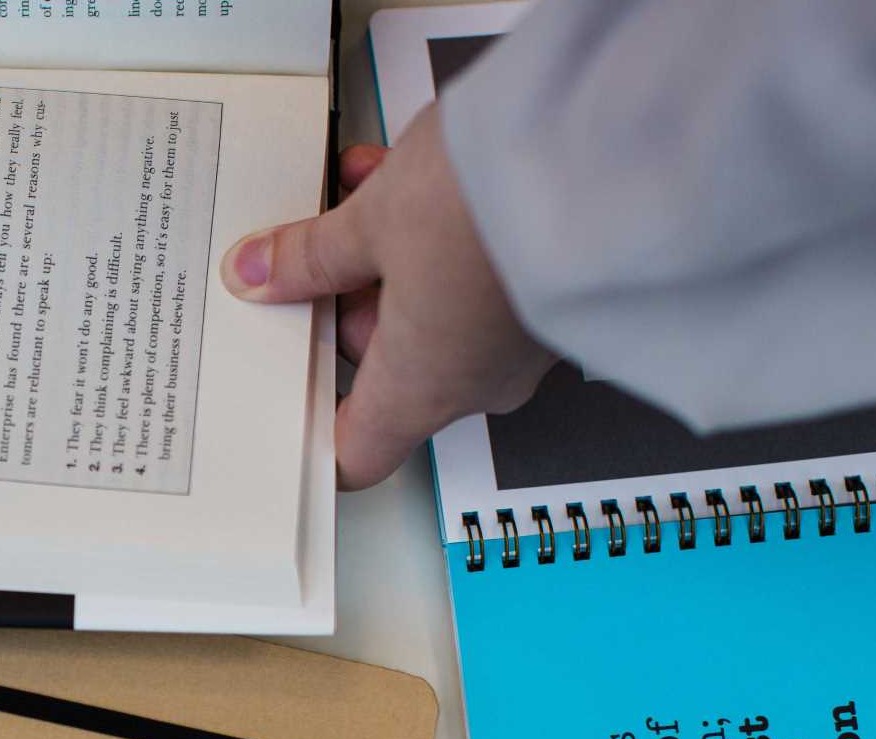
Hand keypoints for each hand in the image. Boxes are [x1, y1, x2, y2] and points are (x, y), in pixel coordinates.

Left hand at [221, 104, 555, 489]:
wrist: (610, 148)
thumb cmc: (497, 202)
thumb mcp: (373, 221)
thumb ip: (313, 256)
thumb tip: (264, 272)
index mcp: (421, 390)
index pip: (360, 453)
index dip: (318, 430)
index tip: (290, 398)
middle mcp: (479, 379)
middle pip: (389, 366)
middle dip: (350, 303)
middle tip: (318, 250)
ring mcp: (522, 338)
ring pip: (434, 314)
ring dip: (393, 258)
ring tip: (369, 190)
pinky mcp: (554, 289)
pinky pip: (479, 280)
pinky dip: (443, 238)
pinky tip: (418, 176)